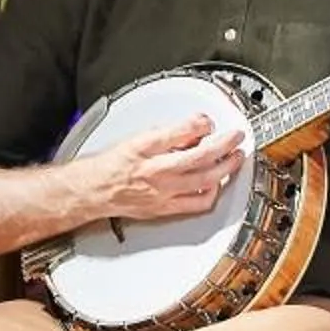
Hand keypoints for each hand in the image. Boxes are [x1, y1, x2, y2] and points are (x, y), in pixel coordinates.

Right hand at [85, 114, 243, 222]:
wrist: (92, 190)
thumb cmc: (111, 164)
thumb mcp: (135, 138)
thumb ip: (165, 134)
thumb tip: (192, 131)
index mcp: (144, 148)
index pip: (179, 132)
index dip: (200, 124)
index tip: (208, 122)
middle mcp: (155, 170)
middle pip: (199, 157)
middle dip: (224, 144)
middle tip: (236, 137)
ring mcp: (162, 192)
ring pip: (205, 180)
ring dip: (226, 167)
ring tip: (236, 157)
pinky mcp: (165, 208)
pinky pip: (197, 203)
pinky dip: (213, 192)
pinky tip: (218, 183)